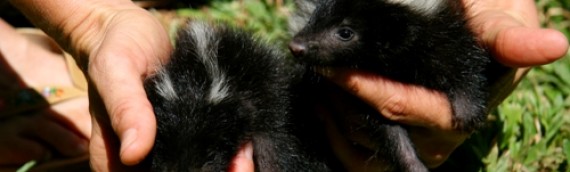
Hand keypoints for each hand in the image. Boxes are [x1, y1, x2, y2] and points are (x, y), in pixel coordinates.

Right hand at [9, 0, 256, 169]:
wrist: (130, 29)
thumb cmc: (116, 47)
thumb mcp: (116, 71)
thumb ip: (126, 109)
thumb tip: (134, 153)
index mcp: (114, 158)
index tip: (212, 169)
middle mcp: (138, 160)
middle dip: (213, 171)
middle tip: (241, 161)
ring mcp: (162, 147)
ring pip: (196, 168)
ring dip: (224, 164)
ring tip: (246, 152)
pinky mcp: (183, 132)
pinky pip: (205, 149)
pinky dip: (227, 150)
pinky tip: (244, 143)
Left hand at [321, 0, 567, 167]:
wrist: (472, 33)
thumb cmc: (481, 17)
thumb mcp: (495, 16)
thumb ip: (505, 35)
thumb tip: (555, 47)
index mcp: (464, 106)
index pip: (407, 108)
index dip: (368, 90)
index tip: (336, 69)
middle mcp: (439, 133)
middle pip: (380, 130)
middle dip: (344, 102)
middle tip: (318, 70)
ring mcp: (417, 139)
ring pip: (366, 144)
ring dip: (336, 116)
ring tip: (318, 83)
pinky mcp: (400, 138)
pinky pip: (361, 152)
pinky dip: (335, 132)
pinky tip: (322, 104)